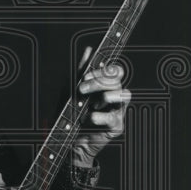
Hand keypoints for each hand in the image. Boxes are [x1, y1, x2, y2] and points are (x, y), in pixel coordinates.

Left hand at [72, 46, 130, 166]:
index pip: (115, 71)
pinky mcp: (116, 127)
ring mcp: (117, 111)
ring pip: (124, 94)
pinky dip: (100, 116)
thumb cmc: (69, 113)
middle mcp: (113, 96)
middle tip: (81, 89)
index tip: (85, 75)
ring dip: (108, 94)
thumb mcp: (70, 90)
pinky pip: (114, 117)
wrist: (66, 139)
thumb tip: (89, 50)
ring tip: (93, 102)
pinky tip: (90, 117)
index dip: (103, 70)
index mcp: (105, 86)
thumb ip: (80, 71)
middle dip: (99, 82)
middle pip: (118, 80)